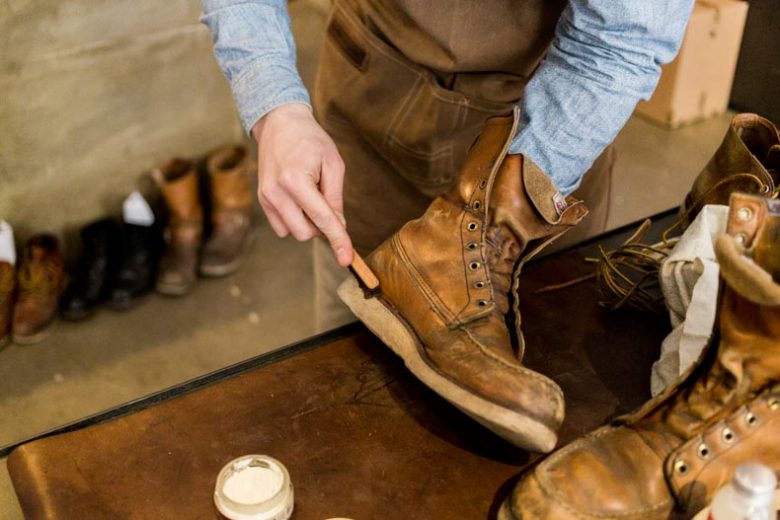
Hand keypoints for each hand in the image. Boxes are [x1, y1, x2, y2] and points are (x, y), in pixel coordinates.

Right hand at [252, 104, 352, 266]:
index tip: (346, 259)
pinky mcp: (262, 200)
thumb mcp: (333, 163)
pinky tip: (298, 200)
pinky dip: (295, 220)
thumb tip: (338, 225)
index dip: (338, 240)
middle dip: (321, 227)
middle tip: (326, 201)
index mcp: (296, 180)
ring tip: (311, 196)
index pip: (322, 219)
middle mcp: (277, 192)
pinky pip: (282, 227)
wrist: (279, 123)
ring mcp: (266, 198)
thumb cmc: (310, 140)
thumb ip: (335, 197)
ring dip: (308, 223)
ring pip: (293, 233)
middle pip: (306, 233)